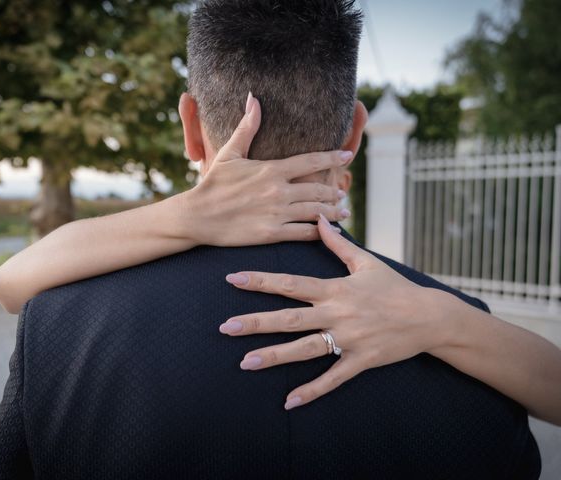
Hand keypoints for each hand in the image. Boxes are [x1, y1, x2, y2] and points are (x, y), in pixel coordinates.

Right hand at [182, 93, 353, 246]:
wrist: (198, 215)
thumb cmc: (213, 183)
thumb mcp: (229, 153)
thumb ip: (246, 128)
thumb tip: (254, 98)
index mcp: (272, 169)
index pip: (311, 161)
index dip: (332, 157)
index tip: (347, 155)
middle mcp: (278, 191)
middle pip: (318, 189)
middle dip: (333, 191)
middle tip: (341, 192)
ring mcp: (277, 213)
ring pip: (315, 212)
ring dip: (333, 212)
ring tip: (343, 213)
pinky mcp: (272, 234)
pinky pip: (303, 233)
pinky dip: (319, 232)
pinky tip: (328, 233)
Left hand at [219, 214, 444, 409]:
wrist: (429, 316)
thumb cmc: (395, 287)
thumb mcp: (366, 262)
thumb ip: (338, 243)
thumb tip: (321, 219)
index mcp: (335, 290)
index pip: (291, 285)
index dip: (261, 281)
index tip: (233, 280)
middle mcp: (337, 315)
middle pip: (289, 319)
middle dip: (256, 322)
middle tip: (226, 327)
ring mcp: (348, 340)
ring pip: (304, 349)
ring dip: (274, 357)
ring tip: (245, 363)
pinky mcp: (360, 361)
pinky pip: (332, 379)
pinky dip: (312, 390)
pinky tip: (289, 401)